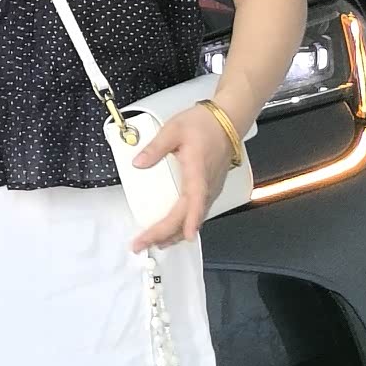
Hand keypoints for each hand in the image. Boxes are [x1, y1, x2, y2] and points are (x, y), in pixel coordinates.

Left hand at [122, 108, 230, 252]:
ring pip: (194, 219)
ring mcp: (210, 190)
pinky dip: (183, 224)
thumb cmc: (204, 125)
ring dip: (174, 233)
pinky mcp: (210, 189)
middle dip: (164, 234)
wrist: (226, 121)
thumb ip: (155, 147)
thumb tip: (138, 163)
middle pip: (187, 218)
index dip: (185, 222)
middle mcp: (207, 186)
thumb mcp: (173, 130)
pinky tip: (173, 230)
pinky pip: (197, 212)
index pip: (193, 203)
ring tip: (154, 243)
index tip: (176, 238)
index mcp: (198, 173)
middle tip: (142, 244)